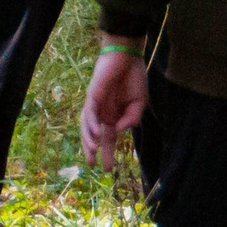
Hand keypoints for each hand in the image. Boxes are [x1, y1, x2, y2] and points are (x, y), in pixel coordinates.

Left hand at [79, 48, 146, 170]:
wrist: (127, 56)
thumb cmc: (134, 78)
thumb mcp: (139, 103)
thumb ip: (132, 118)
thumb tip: (120, 131)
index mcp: (114, 116)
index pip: (109, 138)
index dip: (107, 153)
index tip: (107, 169)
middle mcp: (103, 112)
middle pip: (95, 135)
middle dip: (93, 151)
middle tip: (94, 166)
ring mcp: (96, 104)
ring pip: (87, 125)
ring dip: (89, 139)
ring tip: (93, 153)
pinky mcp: (92, 94)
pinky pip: (89, 111)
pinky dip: (92, 123)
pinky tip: (97, 133)